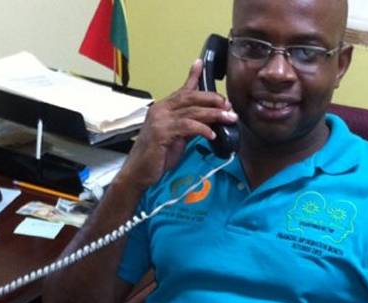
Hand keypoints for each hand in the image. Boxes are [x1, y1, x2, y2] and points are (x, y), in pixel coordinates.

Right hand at [117, 59, 237, 192]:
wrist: (139, 172)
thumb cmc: (157, 157)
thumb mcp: (177, 137)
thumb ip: (189, 126)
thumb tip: (208, 120)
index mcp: (163, 108)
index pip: (181, 90)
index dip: (192, 76)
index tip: (200, 64)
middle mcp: (160, 110)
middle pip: (190, 97)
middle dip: (212, 99)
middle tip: (228, 105)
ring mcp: (160, 120)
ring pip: (192, 111)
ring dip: (214, 114)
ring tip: (228, 119)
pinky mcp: (162, 132)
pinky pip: (187, 126)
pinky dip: (202, 129)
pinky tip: (212, 135)